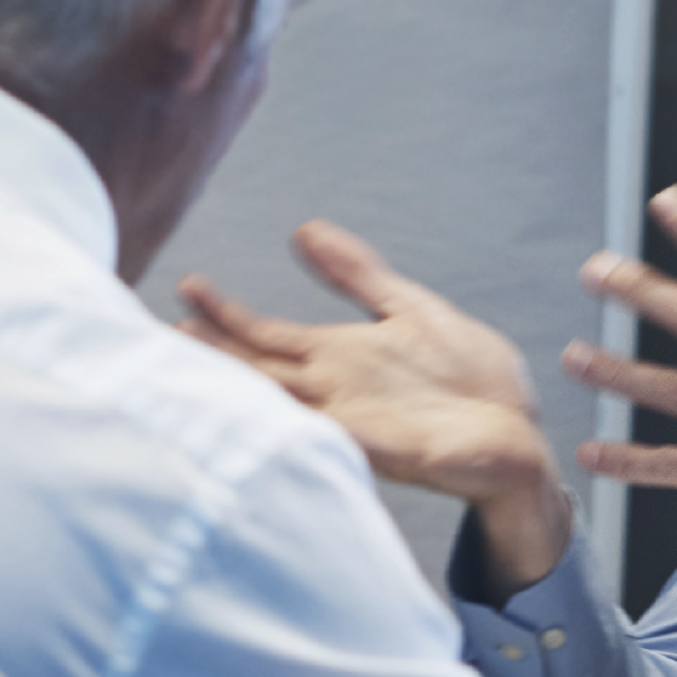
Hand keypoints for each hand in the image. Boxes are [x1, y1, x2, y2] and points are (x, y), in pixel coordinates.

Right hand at [179, 221, 573, 592]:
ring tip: (191, 368)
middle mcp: (335, 387)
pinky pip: (329, 435)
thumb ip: (358, 273)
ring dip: (239, 387)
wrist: (518, 437)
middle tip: (159, 331)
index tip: (187, 285)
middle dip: (211, 350)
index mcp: (340, 356)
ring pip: (279, 398)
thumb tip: (305, 230)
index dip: (227, 312)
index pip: (267, 333)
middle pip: (258, 366)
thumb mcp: (410, 308)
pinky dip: (295, 428)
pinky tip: (264, 415)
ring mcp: (354, 418)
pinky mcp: (383, 445)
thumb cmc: (469, 382)